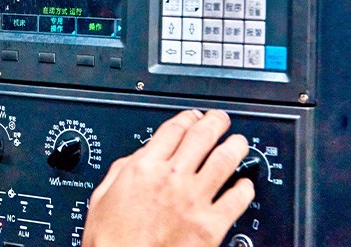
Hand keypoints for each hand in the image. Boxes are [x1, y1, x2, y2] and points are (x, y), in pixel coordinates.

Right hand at [81, 109, 254, 246]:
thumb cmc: (110, 238)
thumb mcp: (104, 194)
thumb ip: (123, 169)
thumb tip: (139, 156)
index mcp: (144, 167)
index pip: (173, 130)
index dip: (187, 117)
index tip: (193, 116)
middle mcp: (172, 178)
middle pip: (201, 137)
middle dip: (215, 123)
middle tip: (221, 119)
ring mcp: (194, 200)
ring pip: (224, 160)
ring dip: (235, 146)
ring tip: (239, 142)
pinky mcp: (211, 226)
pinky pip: (237, 200)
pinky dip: (245, 188)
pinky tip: (246, 185)